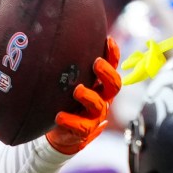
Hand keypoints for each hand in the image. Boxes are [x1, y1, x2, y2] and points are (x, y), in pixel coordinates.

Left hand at [46, 39, 121, 155]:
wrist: (61, 133)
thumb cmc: (66, 102)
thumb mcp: (69, 84)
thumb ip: (70, 68)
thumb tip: (59, 39)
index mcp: (101, 86)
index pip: (113, 68)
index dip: (113, 55)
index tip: (108, 40)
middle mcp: (102, 99)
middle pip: (114, 86)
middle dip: (106, 73)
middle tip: (96, 63)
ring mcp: (95, 116)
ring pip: (98, 105)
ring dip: (89, 96)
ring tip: (77, 90)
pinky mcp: (84, 131)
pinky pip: (81, 126)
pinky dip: (70, 120)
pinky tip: (59, 116)